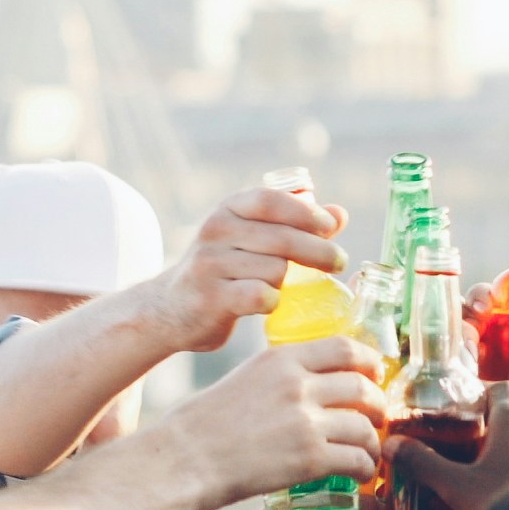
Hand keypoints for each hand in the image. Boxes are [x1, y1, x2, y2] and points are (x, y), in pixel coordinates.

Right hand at [139, 185, 349, 351]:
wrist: (168, 309)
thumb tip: (340, 214)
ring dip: (287, 281)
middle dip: (318, 250)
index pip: (270, 200)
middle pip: (281, 238)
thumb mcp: (249, 237)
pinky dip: (272, 300)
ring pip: (275, 269)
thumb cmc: (222, 270)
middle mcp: (215, 231)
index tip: (330, 227)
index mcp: (227, 209)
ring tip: (279, 287)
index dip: (305, 212)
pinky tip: (270, 303)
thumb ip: (292, 224)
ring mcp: (210, 265)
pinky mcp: (211, 298)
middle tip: (339, 262)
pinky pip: (260, 296)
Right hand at [153, 336, 386, 509]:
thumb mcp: (245, 378)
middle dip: (378, 404)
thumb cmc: (205, 425)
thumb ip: (281, 376)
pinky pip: (356, 459)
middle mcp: (298, 384)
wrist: (183, 459)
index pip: (345, 346)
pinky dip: (364, 468)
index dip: (370, 361)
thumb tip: (313, 385)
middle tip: (377, 418)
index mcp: (281, 359)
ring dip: (373, 442)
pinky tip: (358, 474)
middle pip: (362, 385)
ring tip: (368, 452)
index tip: (375, 374)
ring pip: (365, 426)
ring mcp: (305, 421)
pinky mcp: (308, 458)